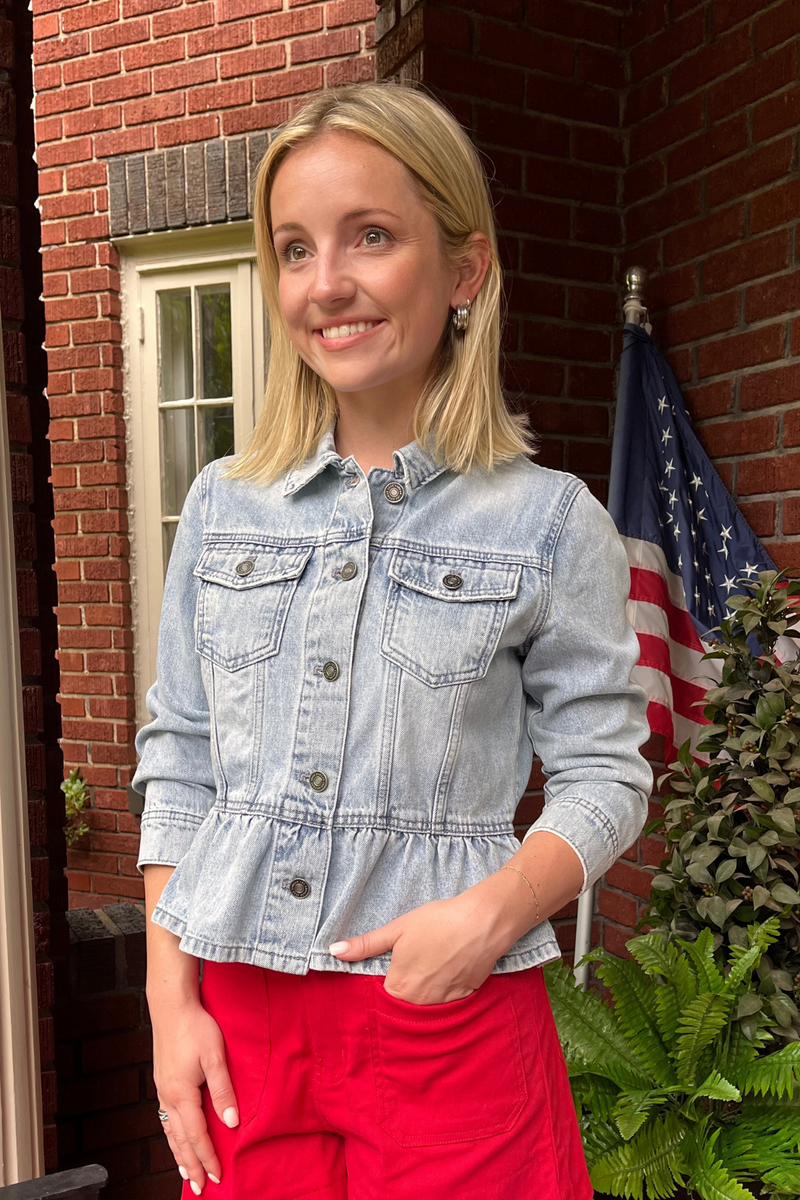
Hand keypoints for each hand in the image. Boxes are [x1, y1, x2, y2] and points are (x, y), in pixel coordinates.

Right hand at [150, 993, 238, 1192]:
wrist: (171, 1005)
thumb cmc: (196, 1026)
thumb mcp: (215, 1056)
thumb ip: (223, 1090)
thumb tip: (231, 1122)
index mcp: (181, 1093)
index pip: (196, 1135)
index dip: (208, 1157)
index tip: (217, 1177)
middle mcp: (168, 1096)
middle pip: (180, 1140)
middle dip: (191, 1165)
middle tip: (200, 1188)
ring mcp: (162, 1089)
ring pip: (170, 1131)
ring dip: (179, 1154)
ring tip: (186, 1173)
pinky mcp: (162, 1081)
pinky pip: (165, 1118)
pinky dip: (172, 1136)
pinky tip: (175, 1138)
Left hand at [329, 880, 521, 1004]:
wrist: (482, 923)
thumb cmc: (437, 922)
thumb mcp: (397, 929)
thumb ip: (365, 944)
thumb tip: (333, 951)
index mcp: (399, 986)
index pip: (383, 993)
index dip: (387, 977)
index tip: (393, 963)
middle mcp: (419, 1002)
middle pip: (404, 1001)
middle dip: (405, 985)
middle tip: (417, 959)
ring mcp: (443, 1003)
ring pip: (425, 1002)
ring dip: (425, 989)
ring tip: (433, 962)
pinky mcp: (464, 998)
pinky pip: (447, 1001)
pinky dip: (445, 988)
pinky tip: (449, 967)